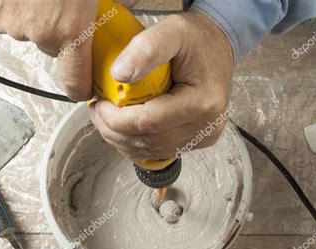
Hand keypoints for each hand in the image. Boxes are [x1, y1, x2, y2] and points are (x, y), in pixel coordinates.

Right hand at [0, 0, 137, 100]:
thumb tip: (130, 4)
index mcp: (71, 30)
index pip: (75, 81)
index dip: (80, 89)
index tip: (83, 90)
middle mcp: (41, 33)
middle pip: (53, 48)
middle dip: (60, 34)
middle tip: (65, 9)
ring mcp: (13, 22)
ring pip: (30, 32)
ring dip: (37, 19)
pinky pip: (8, 18)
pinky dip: (16, 8)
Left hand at [90, 10, 233, 160]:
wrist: (218, 45)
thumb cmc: (197, 39)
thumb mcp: (172, 31)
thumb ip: (146, 49)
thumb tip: (119, 75)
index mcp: (202, 103)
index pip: (148, 123)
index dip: (115, 119)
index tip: (99, 104)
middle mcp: (206, 125)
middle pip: (147, 141)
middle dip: (114, 131)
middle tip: (97, 112)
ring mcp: (203, 136)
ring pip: (151, 150)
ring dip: (123, 140)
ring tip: (108, 119)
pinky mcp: (198, 140)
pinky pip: (160, 150)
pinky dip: (137, 143)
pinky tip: (125, 128)